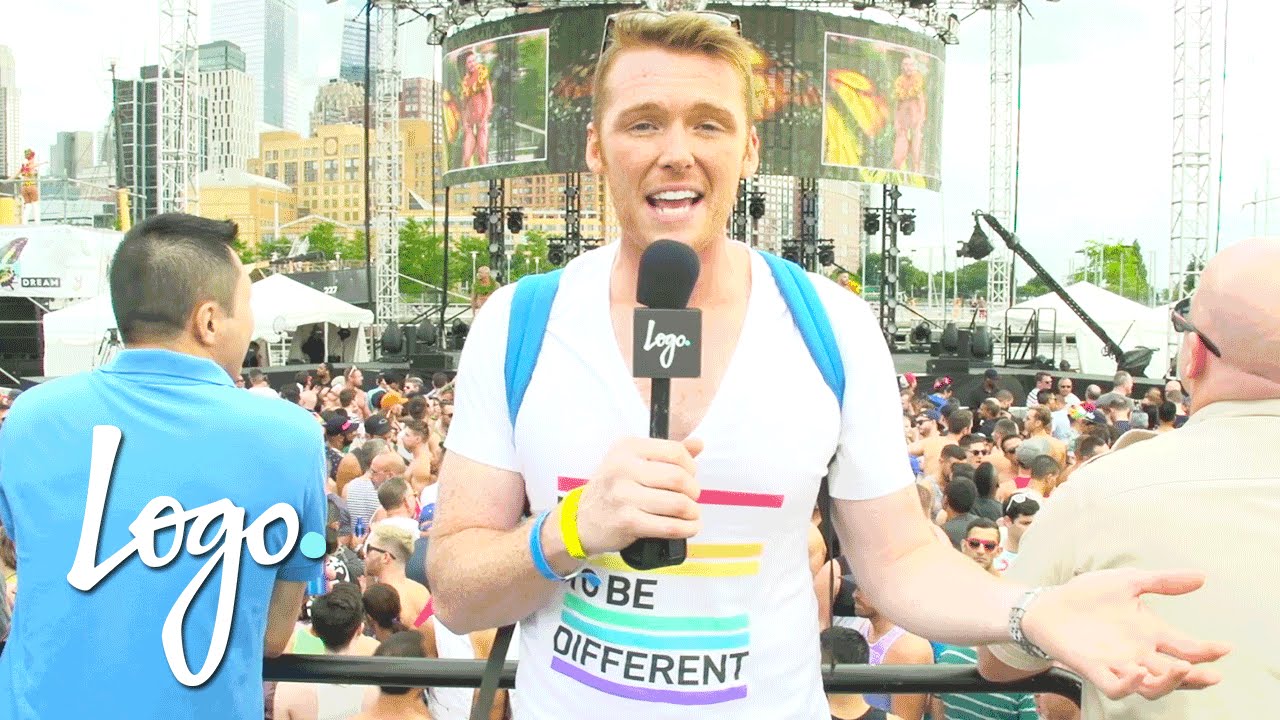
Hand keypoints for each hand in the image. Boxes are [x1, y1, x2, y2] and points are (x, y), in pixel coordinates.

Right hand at [573, 437, 703, 556]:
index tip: (690, 476)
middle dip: (693, 491)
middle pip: (678, 478)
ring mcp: (623, 496)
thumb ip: (665, 453)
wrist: (581, 520)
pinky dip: (686, 529)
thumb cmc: (612, 489)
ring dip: (692, 512)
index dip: (691, 466)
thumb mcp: (632, 462)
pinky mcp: (627, 522)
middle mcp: (623, 468)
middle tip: (691, 497)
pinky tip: (689, 527)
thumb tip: (698, 444)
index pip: (674, 452)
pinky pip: (668, 526)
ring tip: (691, 514)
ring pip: (677, 503)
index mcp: (627, 448)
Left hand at [1021, 569, 1230, 700]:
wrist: (1047, 604)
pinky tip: (1137, 674)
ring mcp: (1117, 663)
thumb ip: (1163, 582)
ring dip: (1167, 682)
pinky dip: (1128, 685)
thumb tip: (1202, 576)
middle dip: (1195, 677)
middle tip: (1212, 674)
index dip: (1207, 651)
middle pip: (1174, 674)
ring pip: (1151, 686)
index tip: (1226, 647)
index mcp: (1150, 633)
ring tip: (1180, 669)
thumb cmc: (1087, 594)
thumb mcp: (1128, 582)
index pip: (1186, 647)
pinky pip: (1115, 687)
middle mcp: (1139, 653)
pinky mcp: (1094, 669)